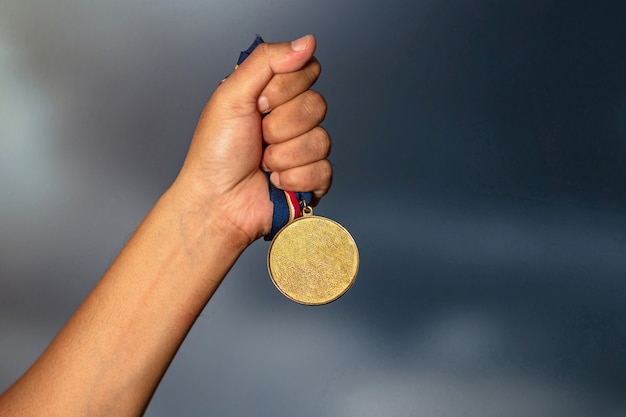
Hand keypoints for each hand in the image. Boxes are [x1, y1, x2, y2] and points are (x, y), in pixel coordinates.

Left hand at [172, 35, 331, 244]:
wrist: (216, 203)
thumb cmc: (215, 153)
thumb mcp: (232, 95)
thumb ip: (268, 61)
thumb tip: (307, 42)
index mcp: (274, 96)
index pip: (308, 72)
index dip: (283, 89)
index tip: (257, 104)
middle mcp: (292, 120)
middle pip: (318, 105)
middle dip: (280, 125)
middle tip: (257, 137)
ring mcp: (305, 151)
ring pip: (321, 140)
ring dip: (283, 155)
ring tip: (262, 164)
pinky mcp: (313, 180)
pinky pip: (324, 170)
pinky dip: (293, 178)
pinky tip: (274, 182)